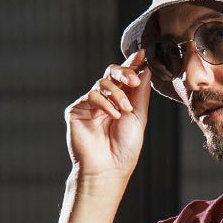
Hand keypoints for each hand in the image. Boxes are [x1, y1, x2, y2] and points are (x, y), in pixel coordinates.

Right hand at [65, 48, 150, 178]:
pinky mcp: (77, 110)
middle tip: (133, 81)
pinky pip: (91, 96)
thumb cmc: (125, 148)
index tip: (143, 53)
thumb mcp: (138, 117)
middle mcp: (105, 99)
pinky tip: (113, 115)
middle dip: (124, 72)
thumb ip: (140, 92)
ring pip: (102, 83)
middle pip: (111, 73)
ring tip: (124, 110)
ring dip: (116, 94)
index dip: (133, 63)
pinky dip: (104, 103)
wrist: (108, 168)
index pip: (125, 76)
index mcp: (121, 100)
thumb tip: (145, 69)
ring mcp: (90, 104)